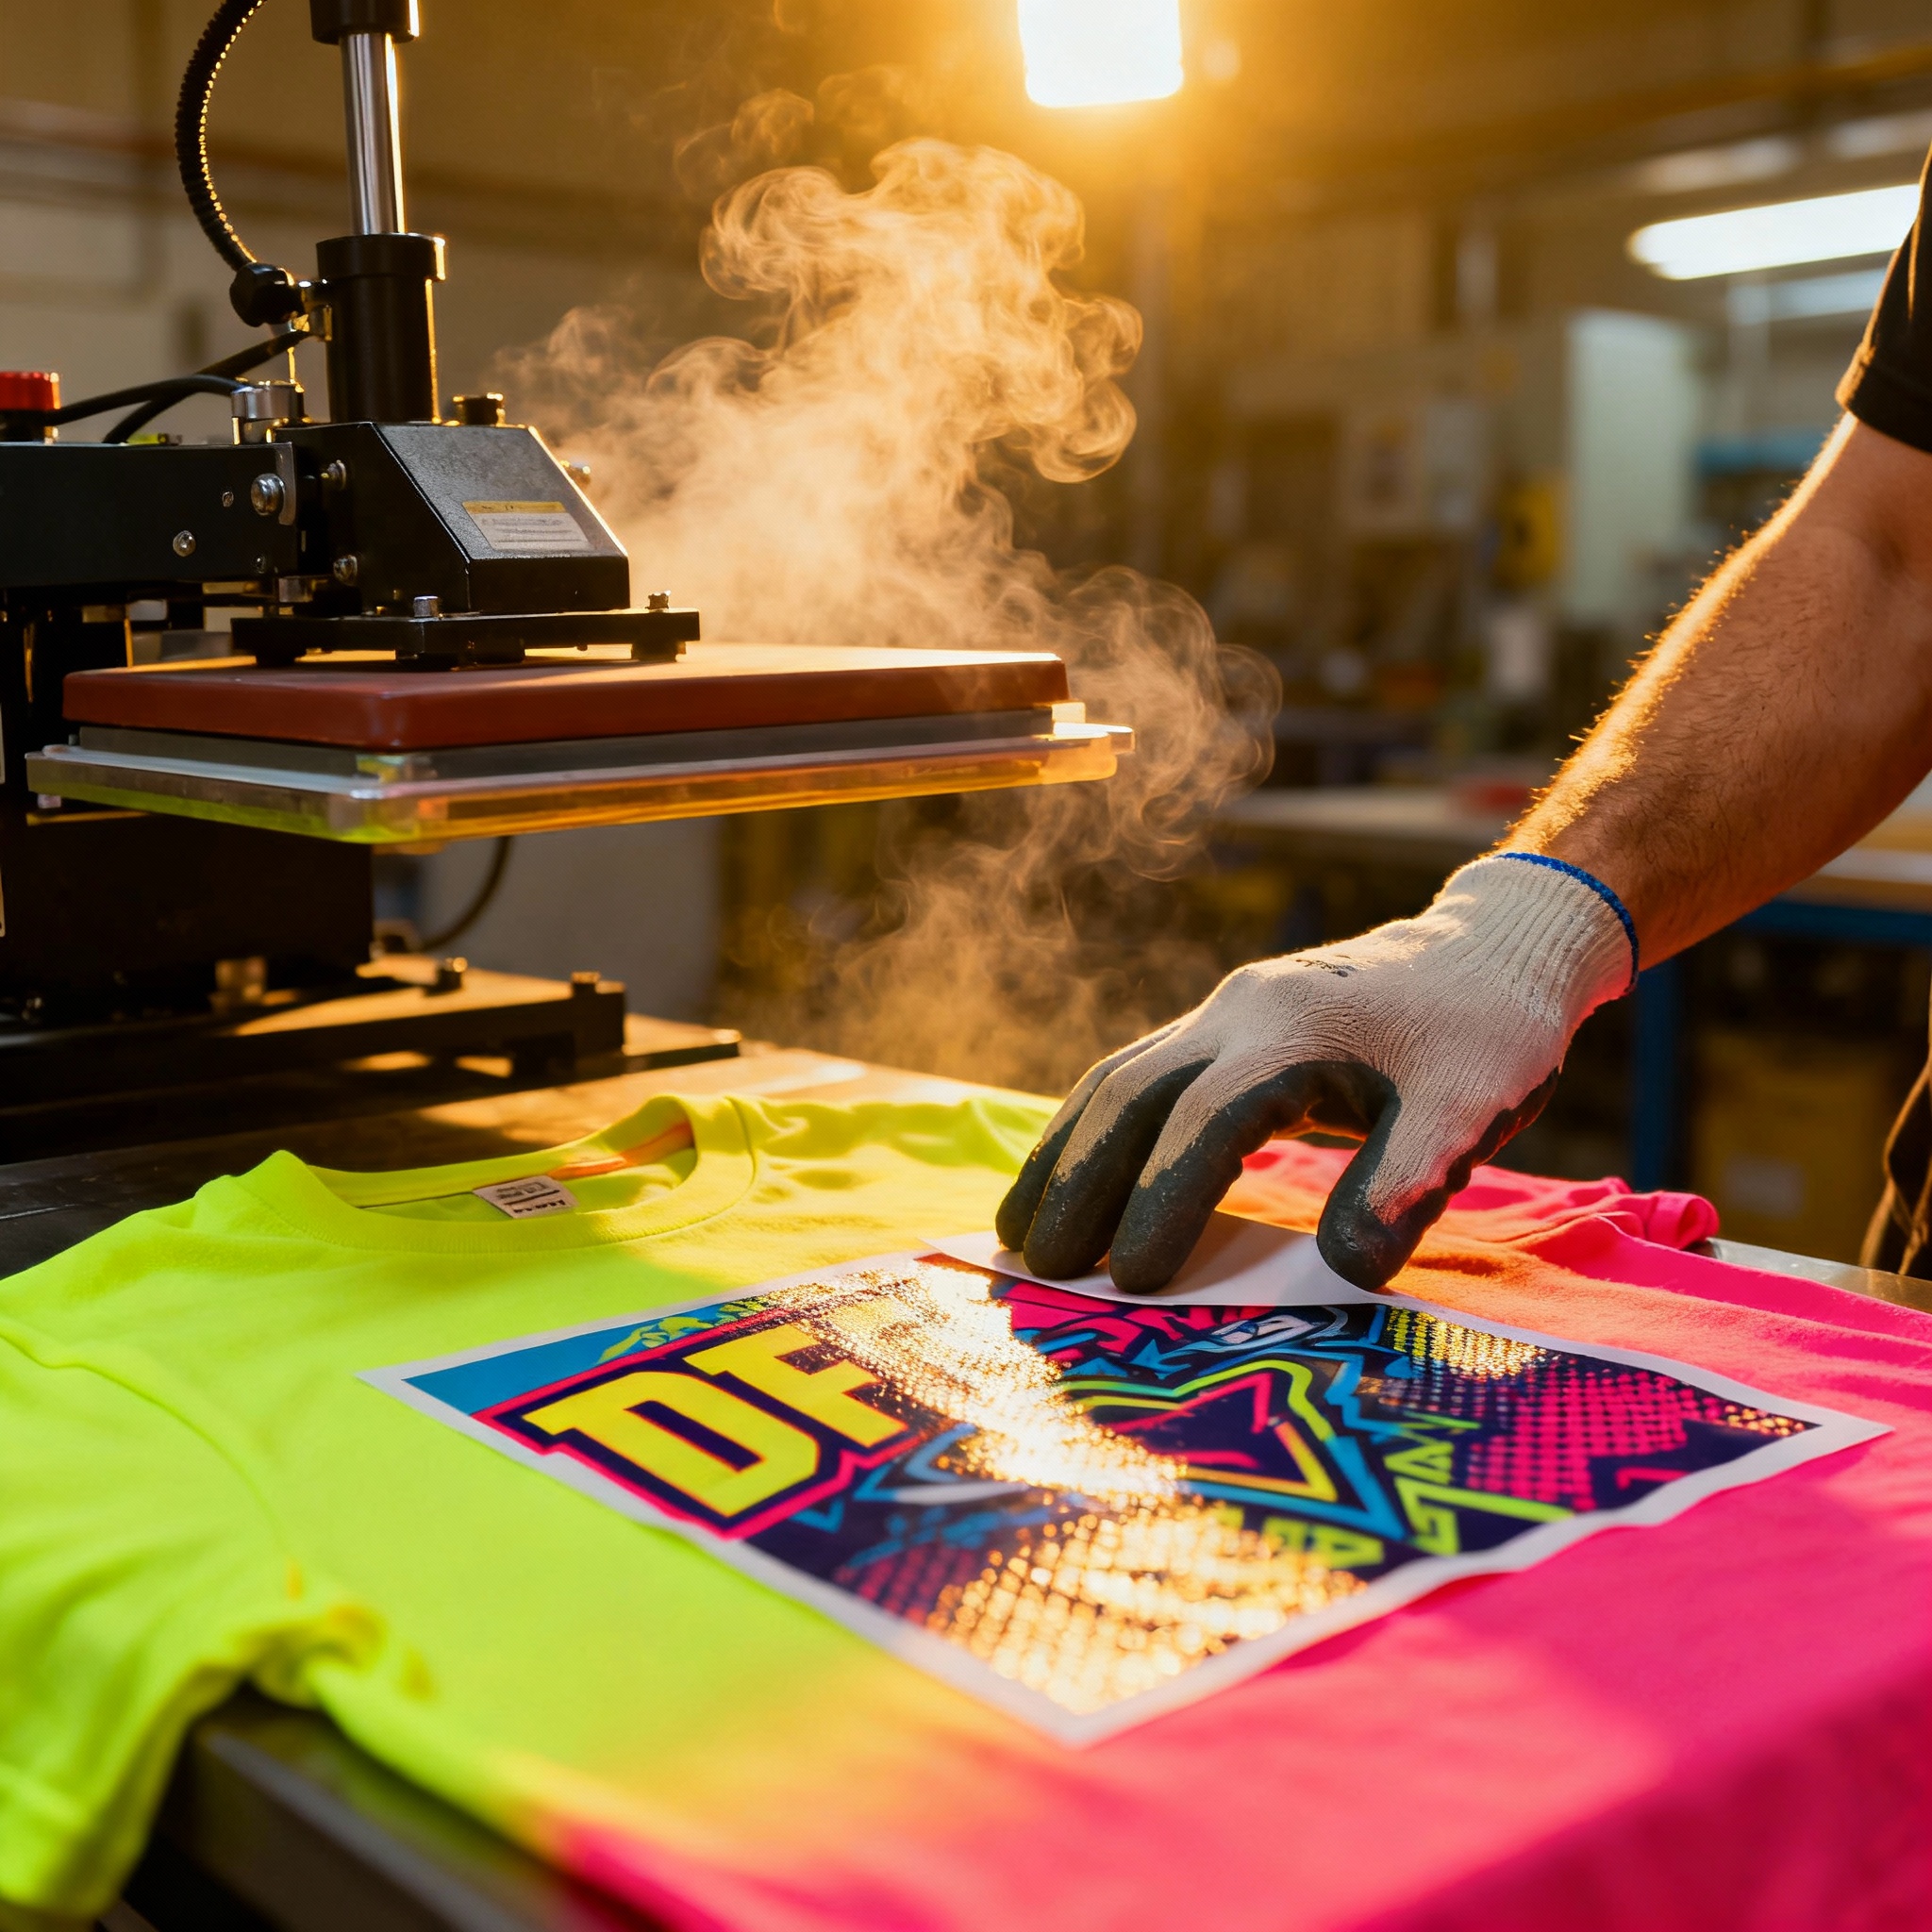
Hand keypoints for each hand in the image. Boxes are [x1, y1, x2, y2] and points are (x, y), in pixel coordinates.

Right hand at [996, 853, 1635, 1291]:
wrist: (1496, 945)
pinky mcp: (1226, 1022)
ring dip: (1065, 1152)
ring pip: (1117, 1076)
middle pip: (1129, 1092)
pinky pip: (1137, 1072)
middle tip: (1035, 1269)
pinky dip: (1092, 1129)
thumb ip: (1409, 1184)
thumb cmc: (1489, 1032)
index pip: (1201, 1123)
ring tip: (1019, 1231)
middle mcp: (1239, 1011)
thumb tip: (1345, 1271)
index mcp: (1293, 1030)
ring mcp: (1225, 1010)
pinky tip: (1072, 1176)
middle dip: (1076, 1181)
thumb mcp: (1475, 1110)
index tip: (1128, 1281)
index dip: (1158, 1201)